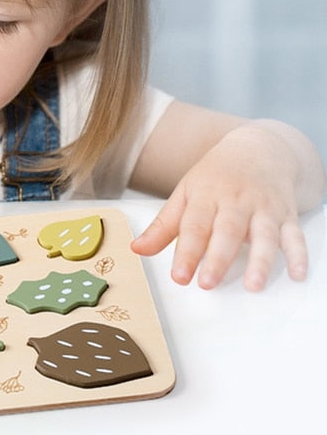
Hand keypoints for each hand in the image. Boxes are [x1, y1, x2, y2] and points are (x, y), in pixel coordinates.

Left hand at [131, 123, 307, 291]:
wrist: (258, 148)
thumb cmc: (216, 176)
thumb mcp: (186, 193)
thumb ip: (163, 225)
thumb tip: (137, 249)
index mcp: (206, 195)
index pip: (194, 225)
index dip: (186, 252)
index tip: (179, 276)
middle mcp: (236, 201)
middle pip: (227, 231)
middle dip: (218, 258)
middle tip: (207, 284)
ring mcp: (264, 207)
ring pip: (264, 235)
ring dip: (260, 261)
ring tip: (253, 286)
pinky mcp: (287, 214)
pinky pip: (295, 235)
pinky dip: (299, 254)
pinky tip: (297, 274)